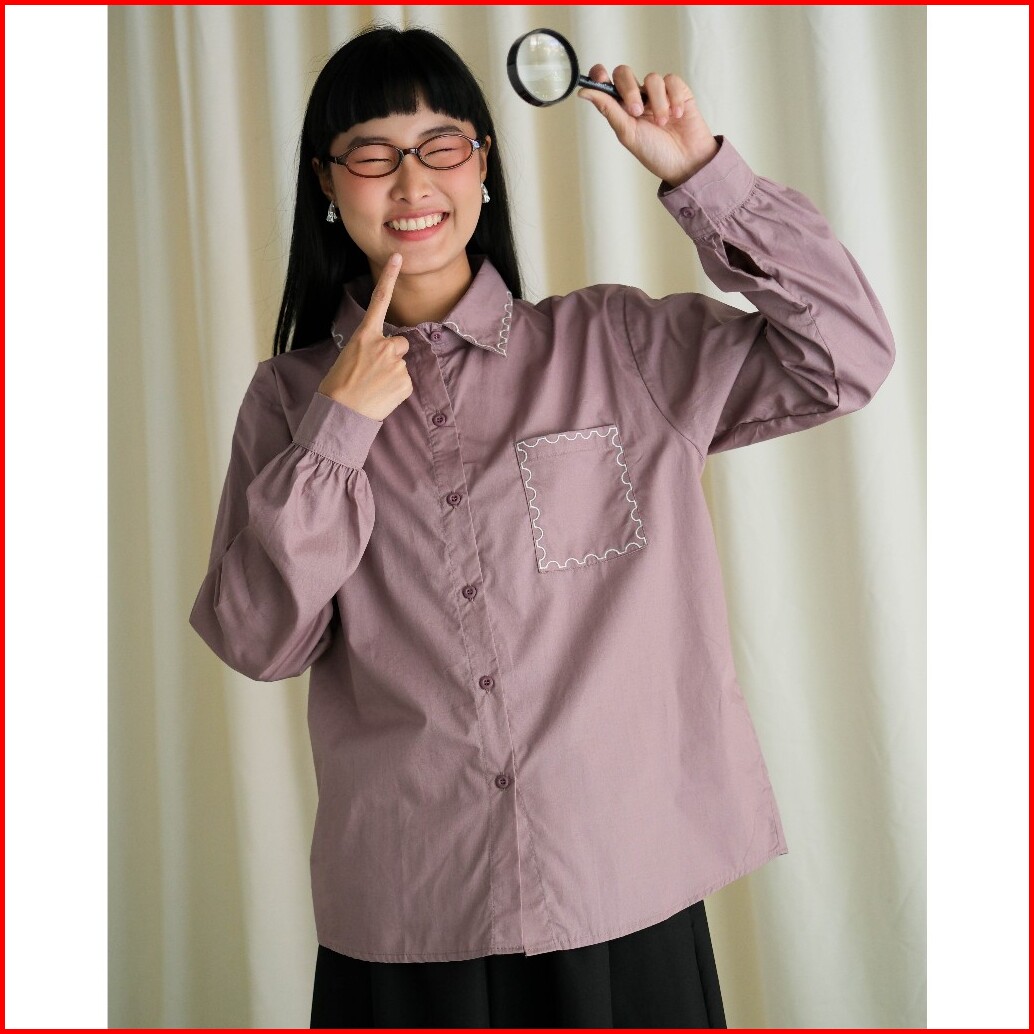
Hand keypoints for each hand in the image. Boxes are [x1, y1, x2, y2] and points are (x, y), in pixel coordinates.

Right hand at [317, 253, 413, 420]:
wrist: (341, 414)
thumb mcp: (348, 358)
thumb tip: (385, 355)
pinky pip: (406, 382)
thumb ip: (369, 350)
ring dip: (393, 375)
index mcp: (364, 336)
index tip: (397, 258)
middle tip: (375, 373)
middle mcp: (383, 345)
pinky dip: (396, 389)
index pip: (379, 301)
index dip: (389, 277)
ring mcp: (396, 364)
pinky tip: (381, 396)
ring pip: (402, 365)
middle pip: (400, 343)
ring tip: (374, 388)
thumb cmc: (338, 388)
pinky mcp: (405, 382)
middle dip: (393, 355)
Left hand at [577, 64, 718, 186]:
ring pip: (652, 78)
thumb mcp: (627, 133)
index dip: (600, 75)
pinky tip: (677, 115)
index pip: (606, 83)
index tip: (601, 78)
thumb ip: (608, 109)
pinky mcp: (679, 92)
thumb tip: (583, 92)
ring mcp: (658, 94)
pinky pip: (672, 81)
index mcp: (622, 109)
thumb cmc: (655, 153)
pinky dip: (674, 98)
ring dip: (657, 102)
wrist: (686, 163)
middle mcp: (638, 98)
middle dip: (629, 90)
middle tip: (637, 112)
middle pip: (624, 73)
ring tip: (663, 123)